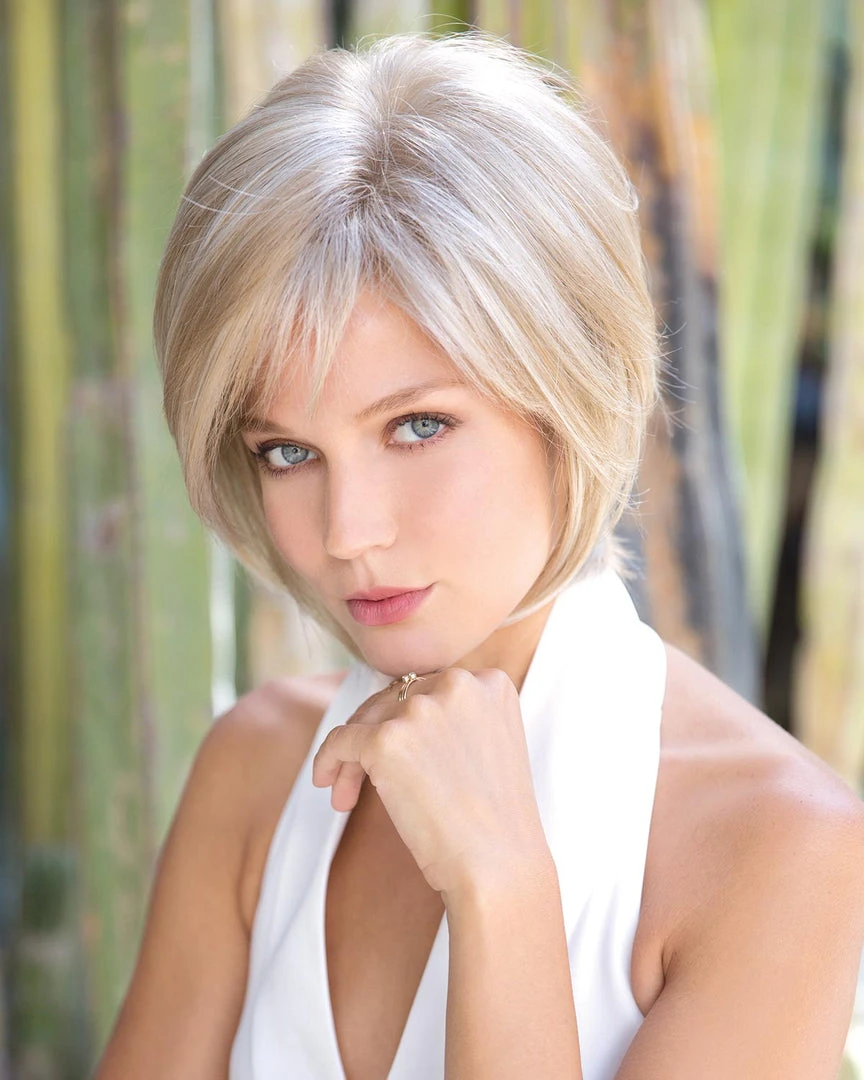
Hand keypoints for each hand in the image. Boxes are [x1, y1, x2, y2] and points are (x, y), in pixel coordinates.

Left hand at [311, 667, 551, 896]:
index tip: (401, 757)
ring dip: (354, 758)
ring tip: (347, 796)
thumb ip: (457, 720)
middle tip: (363, 778)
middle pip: (395, 701)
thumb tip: (399, 719)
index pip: (429, 690)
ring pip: (366, 722)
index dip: (406, 723)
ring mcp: (422, 710)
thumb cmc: (496, 823)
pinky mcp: (388, 739)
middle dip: (376, 736)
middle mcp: (458, 684)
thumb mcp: (491, 747)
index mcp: (490, 683)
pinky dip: (328, 759)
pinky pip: (341, 740)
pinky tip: (326, 782)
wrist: (499, 866)